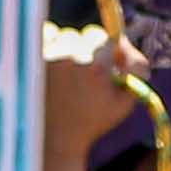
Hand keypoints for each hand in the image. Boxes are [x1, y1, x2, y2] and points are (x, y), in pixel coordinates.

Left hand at [40, 24, 135, 160]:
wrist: (57, 135)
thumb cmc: (94, 120)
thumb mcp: (125, 102)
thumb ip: (136, 73)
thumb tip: (130, 52)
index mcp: (97, 68)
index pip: (110, 39)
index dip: (115, 48)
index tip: (114, 58)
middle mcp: (72, 58)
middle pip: (88, 35)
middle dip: (94, 48)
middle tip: (93, 65)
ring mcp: (50, 56)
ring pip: (67, 35)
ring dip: (72, 46)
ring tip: (72, 67)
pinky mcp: (34, 58)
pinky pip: (47, 37)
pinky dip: (52, 44)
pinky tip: (55, 62)